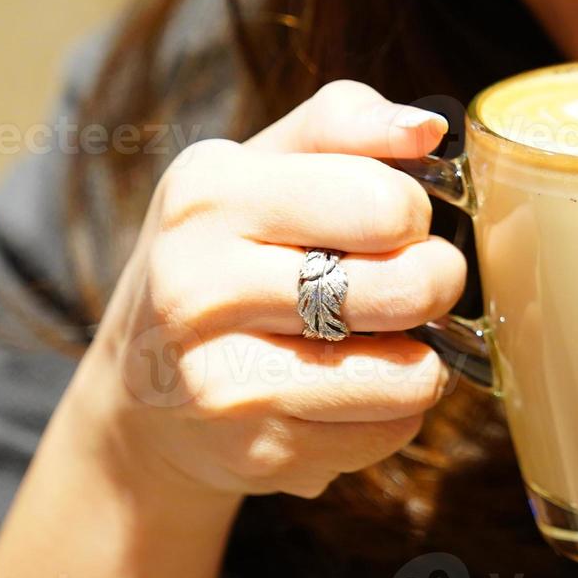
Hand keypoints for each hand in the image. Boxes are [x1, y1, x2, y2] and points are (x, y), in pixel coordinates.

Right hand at [69, 81, 466, 500]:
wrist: (142, 396)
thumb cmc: (223, 261)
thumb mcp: (257, 170)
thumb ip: (343, 126)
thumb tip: (427, 131)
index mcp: (209, 194)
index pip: (384, 201)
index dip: (412, 213)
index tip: (389, 223)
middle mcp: (202, 286)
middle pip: (406, 286)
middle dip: (436, 282)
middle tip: (414, 283)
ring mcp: (226, 380)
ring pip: (409, 372)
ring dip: (421, 357)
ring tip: (382, 339)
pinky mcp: (259, 451)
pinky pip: (391, 429)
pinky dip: (394, 410)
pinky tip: (350, 390)